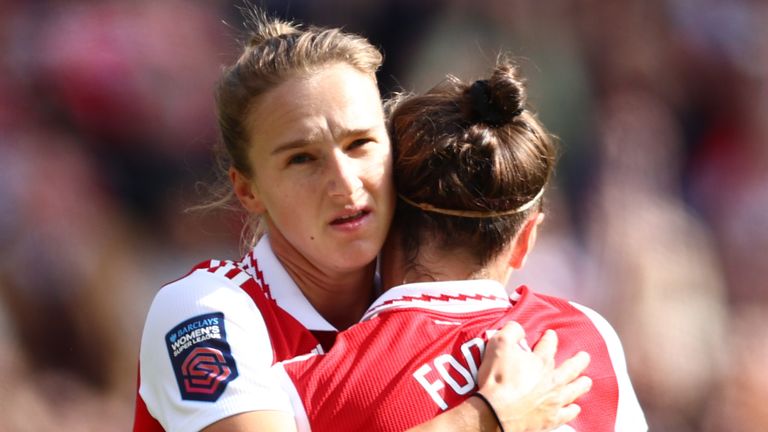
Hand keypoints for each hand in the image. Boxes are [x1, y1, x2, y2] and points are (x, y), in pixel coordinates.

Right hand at [476, 322, 591, 431]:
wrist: (496, 412)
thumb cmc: (497, 379)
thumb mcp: (499, 345)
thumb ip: (512, 331)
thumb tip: (519, 328)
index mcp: (541, 361)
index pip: (549, 345)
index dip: (550, 338)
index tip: (551, 335)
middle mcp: (552, 380)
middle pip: (571, 367)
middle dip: (579, 360)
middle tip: (584, 356)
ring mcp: (554, 400)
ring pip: (574, 390)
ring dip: (582, 384)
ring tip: (587, 381)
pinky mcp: (550, 419)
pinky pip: (568, 413)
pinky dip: (573, 410)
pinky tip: (575, 408)